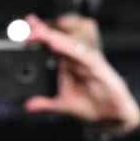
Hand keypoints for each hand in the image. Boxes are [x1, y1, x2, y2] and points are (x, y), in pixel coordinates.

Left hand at [21, 13, 139, 133]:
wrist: (114, 116)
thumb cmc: (93, 105)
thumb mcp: (64, 105)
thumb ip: (46, 103)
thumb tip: (29, 105)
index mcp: (70, 64)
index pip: (54, 45)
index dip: (40, 35)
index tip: (25, 27)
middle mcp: (79, 59)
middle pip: (62, 39)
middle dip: (46, 30)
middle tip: (29, 23)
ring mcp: (90, 62)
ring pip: (73, 43)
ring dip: (57, 36)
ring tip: (41, 32)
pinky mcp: (101, 69)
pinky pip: (86, 56)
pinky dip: (74, 50)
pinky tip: (60, 45)